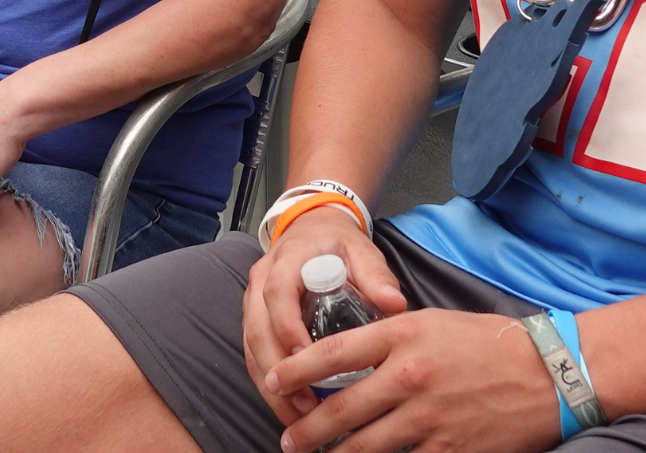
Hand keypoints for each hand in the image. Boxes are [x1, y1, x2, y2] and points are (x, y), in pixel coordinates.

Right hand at [241, 208, 406, 426]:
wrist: (314, 231)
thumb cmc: (337, 245)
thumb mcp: (361, 251)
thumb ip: (376, 275)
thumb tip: (395, 304)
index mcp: (288, 260)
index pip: (278, 294)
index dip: (287, 328)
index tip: (308, 358)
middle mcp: (261, 280)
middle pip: (256, 328)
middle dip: (277, 371)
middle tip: (305, 403)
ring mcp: (253, 300)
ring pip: (250, 347)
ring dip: (270, 384)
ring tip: (298, 414)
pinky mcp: (254, 319)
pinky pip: (253, 353)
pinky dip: (268, 381)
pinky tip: (289, 405)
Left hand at [257, 306, 561, 452]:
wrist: (549, 374)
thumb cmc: (488, 343)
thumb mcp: (430, 323)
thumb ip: (386, 340)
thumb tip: (343, 360)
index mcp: (402, 336)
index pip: (332, 353)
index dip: (294, 371)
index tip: (273, 380)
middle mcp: (410, 377)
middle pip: (341, 410)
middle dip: (306, 430)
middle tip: (287, 439)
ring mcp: (429, 418)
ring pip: (365, 447)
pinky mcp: (449, 450)